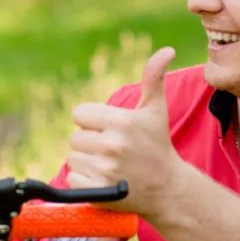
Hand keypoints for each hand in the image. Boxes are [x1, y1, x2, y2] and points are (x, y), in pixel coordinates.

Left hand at [66, 47, 179, 220]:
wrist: (167, 189)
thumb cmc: (157, 145)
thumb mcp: (155, 110)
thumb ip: (153, 77)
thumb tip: (167, 50)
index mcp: (123, 122)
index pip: (79, 114)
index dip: (91, 121)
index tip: (109, 130)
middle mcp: (113, 145)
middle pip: (75, 137)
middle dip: (90, 142)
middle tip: (112, 150)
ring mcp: (105, 169)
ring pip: (73, 157)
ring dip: (86, 161)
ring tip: (110, 165)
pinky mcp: (97, 190)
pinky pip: (72, 178)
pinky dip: (83, 180)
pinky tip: (104, 179)